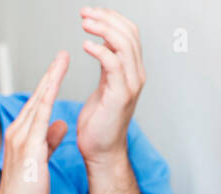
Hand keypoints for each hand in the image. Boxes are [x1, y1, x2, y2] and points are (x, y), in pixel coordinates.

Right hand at [0, 51, 69, 193]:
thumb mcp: (40, 162)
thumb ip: (49, 141)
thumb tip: (60, 125)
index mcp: (20, 137)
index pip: (36, 106)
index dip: (48, 86)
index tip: (58, 70)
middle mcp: (17, 134)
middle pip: (36, 98)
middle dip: (50, 75)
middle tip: (62, 56)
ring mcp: (21, 139)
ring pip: (37, 102)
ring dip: (50, 80)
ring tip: (61, 62)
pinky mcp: (28, 148)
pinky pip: (40, 116)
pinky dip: (48, 98)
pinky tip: (55, 85)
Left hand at [75, 7, 143, 164]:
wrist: (100, 153)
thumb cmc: (98, 126)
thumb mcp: (103, 88)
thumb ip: (106, 67)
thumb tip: (100, 46)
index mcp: (131, 71)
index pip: (129, 34)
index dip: (111, 19)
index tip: (91, 13)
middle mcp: (135, 75)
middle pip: (129, 33)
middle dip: (107, 18)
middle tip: (85, 13)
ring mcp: (130, 84)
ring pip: (124, 44)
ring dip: (103, 29)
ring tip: (85, 22)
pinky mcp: (120, 95)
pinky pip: (113, 64)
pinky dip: (100, 50)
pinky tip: (86, 45)